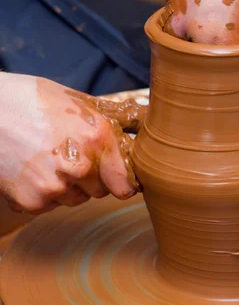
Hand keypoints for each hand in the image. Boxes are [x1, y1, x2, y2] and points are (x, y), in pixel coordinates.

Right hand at [0, 74, 143, 214]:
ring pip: (75, 198)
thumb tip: (141, 125)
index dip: (120, 181)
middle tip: (68, 154)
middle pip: (100, 191)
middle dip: (90, 178)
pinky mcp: (33, 201)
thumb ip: (112, 122)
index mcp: (97, 139)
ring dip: (67, 186)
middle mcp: (81, 167)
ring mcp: (56, 187)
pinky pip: (50, 205)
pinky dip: (42, 192)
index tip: (116, 180)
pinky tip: (31, 168)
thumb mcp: (79, 101)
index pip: (125, 184)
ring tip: (47, 158)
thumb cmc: (30, 100)